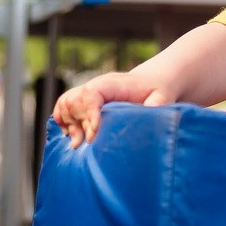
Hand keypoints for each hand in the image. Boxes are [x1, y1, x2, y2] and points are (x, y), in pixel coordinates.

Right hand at [52, 72, 171, 148]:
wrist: (150, 82)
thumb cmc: (157, 91)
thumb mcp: (162, 96)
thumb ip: (156, 104)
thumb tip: (151, 112)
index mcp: (113, 83)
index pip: (92, 92)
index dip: (90, 112)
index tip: (95, 133)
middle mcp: (97, 85)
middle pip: (76, 100)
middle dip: (80, 124)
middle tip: (88, 143)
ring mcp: (89, 92)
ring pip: (66, 103)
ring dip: (69, 124)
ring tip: (77, 143)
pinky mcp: (85, 100)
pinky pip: (64, 105)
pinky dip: (62, 119)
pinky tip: (69, 134)